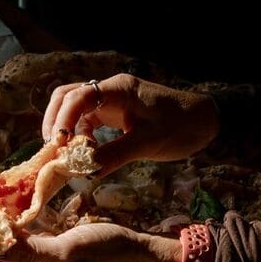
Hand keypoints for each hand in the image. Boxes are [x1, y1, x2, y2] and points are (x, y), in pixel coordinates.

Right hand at [41, 72, 219, 172]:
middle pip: (67, 97)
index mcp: (118, 90)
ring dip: (66, 131)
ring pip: (74, 110)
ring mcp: (111, 102)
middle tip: (54, 150)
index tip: (58, 146)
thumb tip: (84, 171)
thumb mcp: (147, 143)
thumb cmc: (181, 127)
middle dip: (55, 122)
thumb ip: (114, 155)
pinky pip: (88, 122)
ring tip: (67, 155)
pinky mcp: (115, 114)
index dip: (62, 120)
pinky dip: (80, 137)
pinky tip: (86, 154)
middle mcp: (110, 91)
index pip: (77, 97)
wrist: (206, 121)